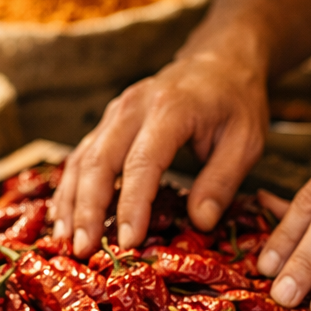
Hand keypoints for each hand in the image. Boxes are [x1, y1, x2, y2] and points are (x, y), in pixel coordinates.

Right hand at [52, 51, 267, 256]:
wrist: (219, 61)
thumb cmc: (235, 102)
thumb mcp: (246, 141)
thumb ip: (222, 182)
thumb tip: (200, 222)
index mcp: (171, 109)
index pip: (143, 162)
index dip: (132, 205)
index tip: (128, 242)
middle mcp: (133, 107)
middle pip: (99, 161)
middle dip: (88, 209)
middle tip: (84, 250)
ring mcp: (115, 113)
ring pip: (82, 159)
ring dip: (71, 202)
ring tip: (65, 241)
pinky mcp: (107, 123)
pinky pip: (80, 157)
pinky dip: (69, 189)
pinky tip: (64, 219)